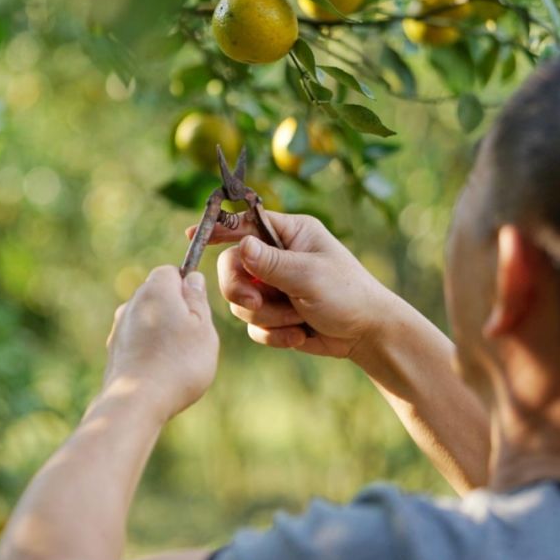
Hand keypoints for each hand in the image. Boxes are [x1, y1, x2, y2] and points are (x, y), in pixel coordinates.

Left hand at [103, 266, 218, 420]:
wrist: (136, 402)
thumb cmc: (179, 362)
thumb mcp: (203, 327)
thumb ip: (198, 299)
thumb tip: (192, 278)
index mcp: (155, 290)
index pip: (171, 272)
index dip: (188, 288)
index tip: (198, 313)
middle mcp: (131, 303)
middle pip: (158, 296)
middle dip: (175, 311)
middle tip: (192, 339)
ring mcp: (118, 328)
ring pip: (147, 320)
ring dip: (161, 332)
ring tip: (177, 361)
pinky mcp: (113, 351)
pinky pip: (137, 342)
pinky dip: (149, 350)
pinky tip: (159, 372)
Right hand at [187, 211, 394, 360]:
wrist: (367, 335)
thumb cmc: (347, 295)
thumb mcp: (309, 275)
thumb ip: (271, 262)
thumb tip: (239, 245)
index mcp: (290, 234)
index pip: (245, 224)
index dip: (218, 229)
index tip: (192, 237)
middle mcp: (278, 257)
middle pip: (232, 267)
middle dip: (241, 289)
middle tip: (254, 302)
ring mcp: (274, 287)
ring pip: (240, 301)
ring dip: (267, 316)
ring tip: (298, 319)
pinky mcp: (275, 315)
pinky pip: (253, 325)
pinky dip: (274, 334)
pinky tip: (300, 335)